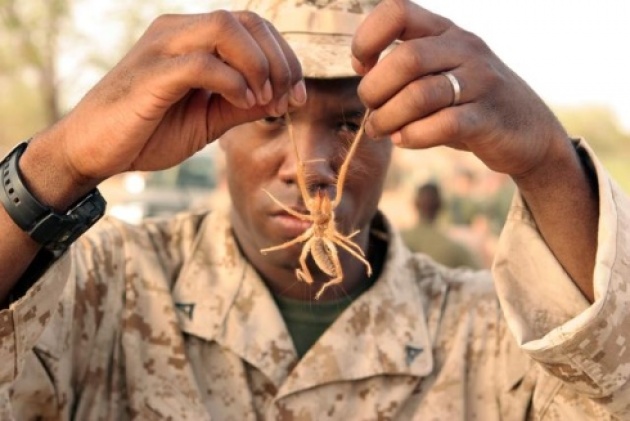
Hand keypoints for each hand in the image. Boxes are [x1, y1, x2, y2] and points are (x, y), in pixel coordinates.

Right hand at [49, 11, 304, 183]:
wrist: (92, 151)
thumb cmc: (148, 133)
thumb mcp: (208, 120)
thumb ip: (243, 105)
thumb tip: (284, 98)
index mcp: (191, 39)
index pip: (251, 26)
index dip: (285, 57)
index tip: (299, 95)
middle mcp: (177, 32)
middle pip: (246, 20)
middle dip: (281, 59)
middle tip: (291, 97)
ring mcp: (162, 48)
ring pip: (226, 28)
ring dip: (260, 64)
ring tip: (266, 99)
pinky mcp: (150, 74)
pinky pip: (202, 62)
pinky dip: (233, 81)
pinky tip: (245, 103)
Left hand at [351, 0, 567, 177]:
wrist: (529, 133)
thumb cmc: (469, 103)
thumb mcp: (440, 71)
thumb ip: (406, 67)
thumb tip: (362, 71)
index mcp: (445, 31)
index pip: (396, 11)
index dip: (367, 38)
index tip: (362, 66)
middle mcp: (464, 48)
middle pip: (406, 59)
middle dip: (374, 90)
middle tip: (371, 110)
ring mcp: (481, 82)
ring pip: (420, 95)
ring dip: (388, 119)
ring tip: (381, 130)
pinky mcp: (488, 118)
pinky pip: (443, 124)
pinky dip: (413, 136)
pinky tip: (405, 139)